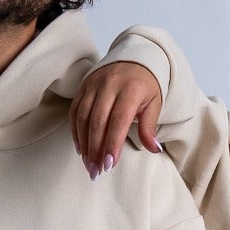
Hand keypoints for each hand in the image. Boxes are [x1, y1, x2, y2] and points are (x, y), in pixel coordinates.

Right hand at [71, 62, 162, 177]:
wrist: (134, 58)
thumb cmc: (146, 86)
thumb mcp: (154, 103)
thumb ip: (150, 126)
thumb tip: (154, 149)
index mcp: (130, 89)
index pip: (118, 120)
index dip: (112, 143)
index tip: (109, 164)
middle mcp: (109, 85)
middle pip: (98, 121)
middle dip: (96, 149)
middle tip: (96, 171)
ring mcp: (94, 84)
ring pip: (83, 117)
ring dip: (84, 143)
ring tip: (88, 163)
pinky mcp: (84, 85)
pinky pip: (75, 110)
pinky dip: (76, 131)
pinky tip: (81, 148)